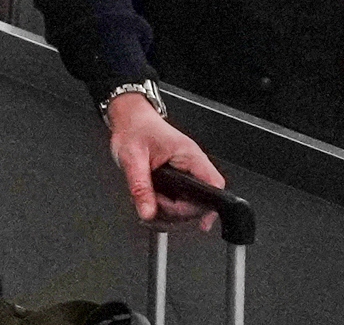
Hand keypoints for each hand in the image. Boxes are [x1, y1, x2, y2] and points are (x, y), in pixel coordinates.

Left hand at [106, 91, 223, 230]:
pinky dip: (164, 207)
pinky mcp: (177, 180)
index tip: (201, 223)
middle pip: (199, 202)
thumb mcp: (132, 158)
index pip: (214, 185)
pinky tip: (150, 201)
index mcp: (188, 155)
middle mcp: (191, 164)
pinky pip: (178, 201)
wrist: (129, 119)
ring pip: (188, 205)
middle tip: (153, 203)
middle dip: (176, 211)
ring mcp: (185, 172)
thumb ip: (140, 187)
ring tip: (148, 200)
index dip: (210, 207)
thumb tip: (147, 212)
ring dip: (168, 211)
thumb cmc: (135, 129)